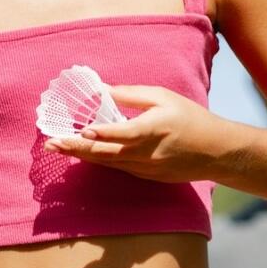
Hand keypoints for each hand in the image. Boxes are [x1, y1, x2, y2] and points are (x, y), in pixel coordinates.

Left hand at [49, 85, 229, 184]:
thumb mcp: (163, 97)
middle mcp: (147, 153)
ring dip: (80, 155)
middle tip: (51, 143)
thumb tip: (101, 91)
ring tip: (57, 148)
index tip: (84, 130)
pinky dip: (98, 159)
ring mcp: (145, 168)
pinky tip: (81, 153)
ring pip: (107, 162)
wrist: (215, 152)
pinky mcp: (146, 176)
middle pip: (106, 153)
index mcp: (154, 129)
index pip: (124, 133)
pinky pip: (117, 166)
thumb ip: (131, 94)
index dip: (104, 133)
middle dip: (76, 147)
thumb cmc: (190, 118)